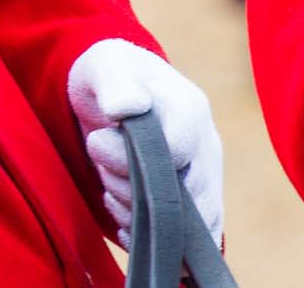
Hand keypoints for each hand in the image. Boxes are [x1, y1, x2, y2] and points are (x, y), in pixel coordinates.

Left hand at [67, 38, 223, 248]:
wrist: (117, 88)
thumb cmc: (113, 73)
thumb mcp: (108, 66)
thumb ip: (118, 83)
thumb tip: (127, 108)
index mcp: (190, 110)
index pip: (177, 152)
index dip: (133, 159)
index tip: (97, 141)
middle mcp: (206, 146)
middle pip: (185, 194)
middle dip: (132, 191)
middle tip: (102, 169)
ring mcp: (204, 175)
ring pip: (188, 221)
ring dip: (138, 214)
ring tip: (110, 186)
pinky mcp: (195, 199)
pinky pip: (188, 236)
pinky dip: (151, 235)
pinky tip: (123, 220)